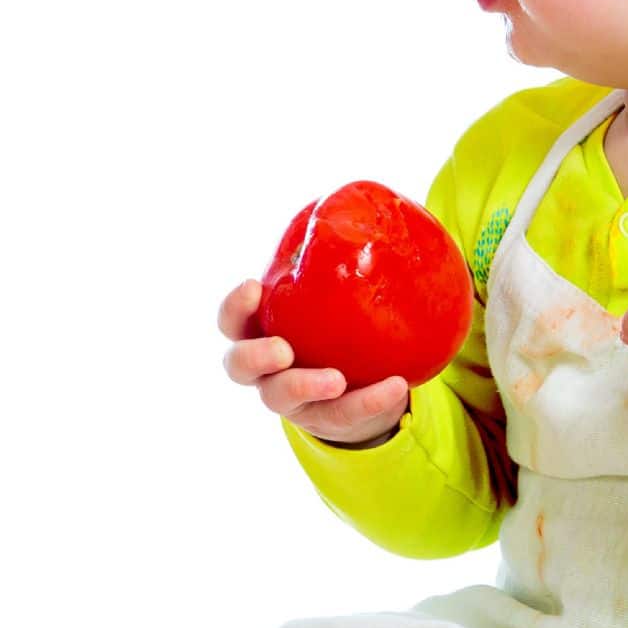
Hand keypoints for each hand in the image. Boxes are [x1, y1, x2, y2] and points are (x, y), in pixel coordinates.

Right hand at [218, 279, 409, 445]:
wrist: (358, 388)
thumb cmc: (333, 327)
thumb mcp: (328, 298)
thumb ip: (334, 264)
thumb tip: (371, 206)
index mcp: (257, 332)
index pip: (231, 321)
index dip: (235, 306)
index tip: (254, 286)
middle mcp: (262, 369)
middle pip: (238, 367)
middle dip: (255, 356)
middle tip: (283, 348)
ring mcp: (290, 399)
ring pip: (280, 397)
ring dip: (305, 384)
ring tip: (337, 378)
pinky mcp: (324, 421)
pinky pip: (342, 415)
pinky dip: (369, 401)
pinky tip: (396, 386)